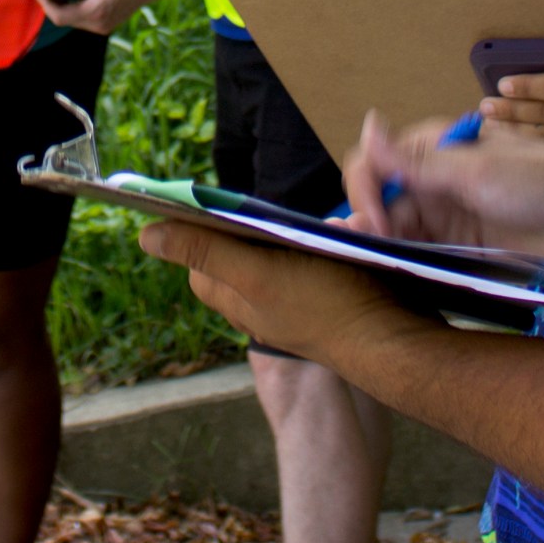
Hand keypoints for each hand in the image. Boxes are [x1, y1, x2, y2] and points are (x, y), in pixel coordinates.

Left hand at [34, 0, 160, 34]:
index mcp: (95, 10)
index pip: (60, 16)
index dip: (45, 3)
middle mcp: (99, 24)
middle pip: (64, 19)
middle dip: (52, 4)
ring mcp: (104, 27)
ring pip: (74, 21)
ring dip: (62, 7)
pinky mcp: (108, 24)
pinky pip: (84, 20)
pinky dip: (74, 8)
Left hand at [137, 217, 427, 369]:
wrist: (398, 339)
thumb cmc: (326, 307)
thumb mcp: (259, 274)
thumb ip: (204, 252)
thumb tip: (146, 237)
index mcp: (237, 299)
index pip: (200, 254)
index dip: (204, 226)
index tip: (221, 203)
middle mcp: (261, 302)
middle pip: (242, 246)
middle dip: (264, 222)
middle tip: (291, 220)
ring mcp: (296, 298)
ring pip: (285, 245)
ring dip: (307, 229)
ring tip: (335, 229)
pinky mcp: (330, 293)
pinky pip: (321, 254)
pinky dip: (334, 240)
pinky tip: (354, 236)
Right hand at [338, 111, 543, 267]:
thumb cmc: (542, 180)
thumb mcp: (477, 169)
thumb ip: (418, 161)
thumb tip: (368, 124)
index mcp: (432, 148)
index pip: (376, 161)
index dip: (366, 186)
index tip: (375, 216)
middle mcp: (432, 180)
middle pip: (380, 197)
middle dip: (366, 217)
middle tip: (366, 243)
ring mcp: (445, 215)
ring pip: (394, 227)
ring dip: (376, 239)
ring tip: (363, 256)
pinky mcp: (459, 247)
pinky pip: (418, 251)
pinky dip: (399, 257)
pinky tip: (387, 265)